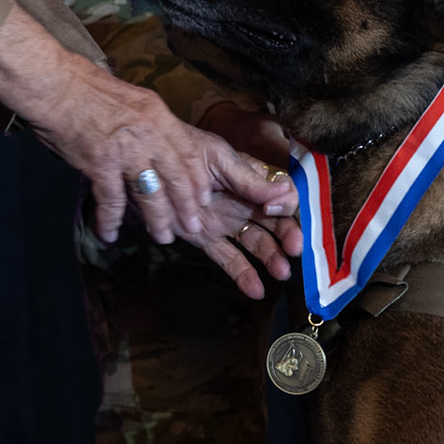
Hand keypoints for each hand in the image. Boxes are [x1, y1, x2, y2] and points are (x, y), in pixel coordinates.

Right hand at [0, 6, 296, 252]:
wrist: (52, 83)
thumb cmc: (86, 90)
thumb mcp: (132, 101)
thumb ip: (151, 124)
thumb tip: (163, 144)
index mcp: (159, 116)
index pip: (191, 155)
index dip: (200, 183)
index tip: (205, 203)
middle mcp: (149, 133)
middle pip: (180, 179)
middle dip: (189, 209)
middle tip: (195, 230)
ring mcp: (125, 149)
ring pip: (152, 194)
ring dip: (158, 220)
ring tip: (162, 237)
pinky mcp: (100, 163)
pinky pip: (113, 200)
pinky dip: (112, 220)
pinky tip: (110, 234)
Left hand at [194, 105, 303, 297]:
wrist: (149, 168)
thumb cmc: (185, 154)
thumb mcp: (219, 159)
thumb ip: (248, 179)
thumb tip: (284, 191)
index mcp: (252, 180)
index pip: (280, 194)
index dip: (286, 204)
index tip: (279, 210)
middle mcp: (246, 203)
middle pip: (275, 223)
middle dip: (287, 236)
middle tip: (294, 249)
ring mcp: (228, 223)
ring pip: (256, 243)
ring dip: (271, 257)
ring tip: (281, 272)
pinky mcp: (209, 241)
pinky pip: (228, 259)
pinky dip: (242, 275)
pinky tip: (256, 289)